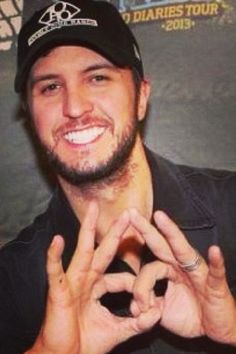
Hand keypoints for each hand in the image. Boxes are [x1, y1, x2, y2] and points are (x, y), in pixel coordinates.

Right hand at [26, 203, 160, 353]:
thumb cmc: (85, 343)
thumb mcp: (117, 330)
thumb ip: (137, 322)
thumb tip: (158, 313)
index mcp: (98, 287)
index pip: (121, 277)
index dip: (136, 287)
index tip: (148, 302)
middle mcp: (86, 280)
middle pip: (103, 250)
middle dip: (115, 231)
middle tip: (127, 212)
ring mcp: (72, 283)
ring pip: (82, 251)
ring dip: (87, 229)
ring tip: (92, 209)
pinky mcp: (58, 291)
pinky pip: (56, 271)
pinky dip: (55, 256)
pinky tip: (57, 240)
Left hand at [130, 209, 235, 344]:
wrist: (214, 330)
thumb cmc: (189, 315)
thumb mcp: (163, 311)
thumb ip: (148, 304)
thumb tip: (133, 306)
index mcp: (169, 270)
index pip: (149, 268)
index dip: (141, 287)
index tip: (137, 306)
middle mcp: (182, 266)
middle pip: (160, 244)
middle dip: (145, 228)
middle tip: (131, 213)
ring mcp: (198, 273)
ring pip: (183, 250)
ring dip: (171, 232)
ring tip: (160, 217)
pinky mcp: (215, 286)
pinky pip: (216, 273)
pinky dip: (217, 262)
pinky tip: (214, 250)